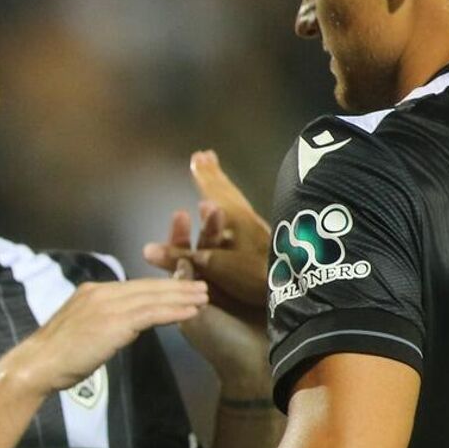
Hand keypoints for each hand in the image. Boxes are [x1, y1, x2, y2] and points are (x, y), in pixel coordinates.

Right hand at [9, 278, 207, 394]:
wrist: (40, 364)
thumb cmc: (57, 356)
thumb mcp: (81, 329)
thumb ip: (102, 322)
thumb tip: (123, 326)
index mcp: (92, 292)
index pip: (133, 287)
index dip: (159, 286)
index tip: (180, 286)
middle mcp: (101, 292)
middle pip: (146, 287)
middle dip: (176, 286)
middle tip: (202, 285)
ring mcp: (107, 305)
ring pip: (152, 297)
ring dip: (181, 296)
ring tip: (204, 296)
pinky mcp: (115, 322)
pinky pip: (151, 313)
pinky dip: (174, 311)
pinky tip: (191, 312)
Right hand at [142, 150, 269, 314]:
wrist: (300, 290)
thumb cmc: (256, 277)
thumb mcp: (218, 267)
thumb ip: (185, 257)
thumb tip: (148, 250)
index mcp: (233, 218)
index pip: (213, 192)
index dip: (203, 178)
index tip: (197, 157)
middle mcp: (246, 219)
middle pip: (226, 192)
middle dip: (213, 176)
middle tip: (205, 157)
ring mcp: (259, 230)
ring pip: (237, 201)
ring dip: (224, 186)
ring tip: (216, 173)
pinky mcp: (269, 243)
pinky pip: (244, 213)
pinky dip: (234, 203)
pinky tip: (233, 211)